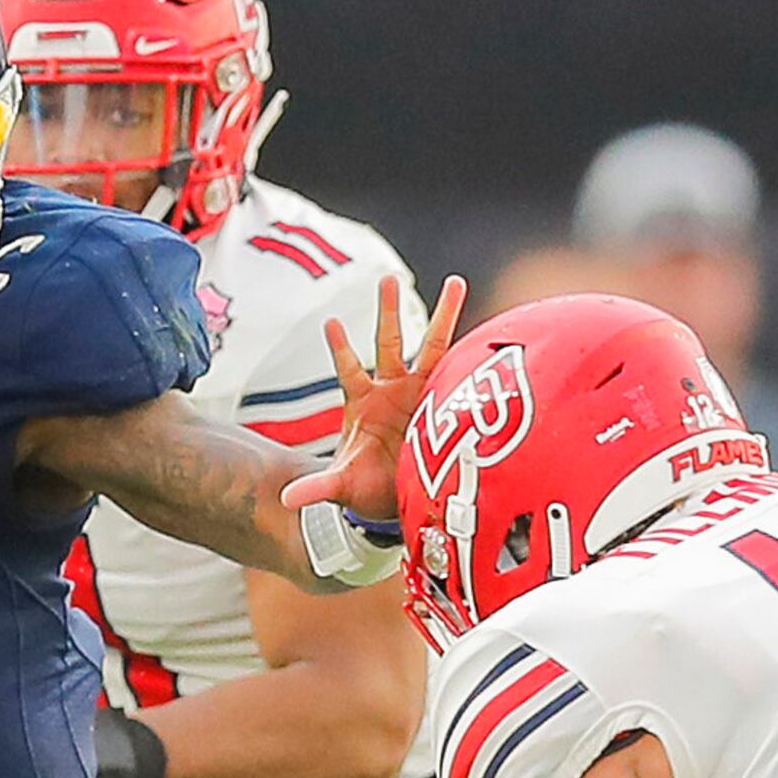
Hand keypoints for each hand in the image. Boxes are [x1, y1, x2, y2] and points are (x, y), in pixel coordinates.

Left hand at [278, 273, 466, 527]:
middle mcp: (392, 389)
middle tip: (388, 278)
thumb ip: (319, 487)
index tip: (331, 322)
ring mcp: (421, 393)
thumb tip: (287, 499)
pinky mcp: (448, 403)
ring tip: (456, 281)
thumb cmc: (366, 487)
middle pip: (390, 343)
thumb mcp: (343, 485)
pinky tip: (490, 330)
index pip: (349, 370)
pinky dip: (473, 354)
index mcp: (363, 402)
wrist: (398, 498)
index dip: (341, 348)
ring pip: (434, 348)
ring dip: (445, 316)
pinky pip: (461, 373)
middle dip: (389, 312)